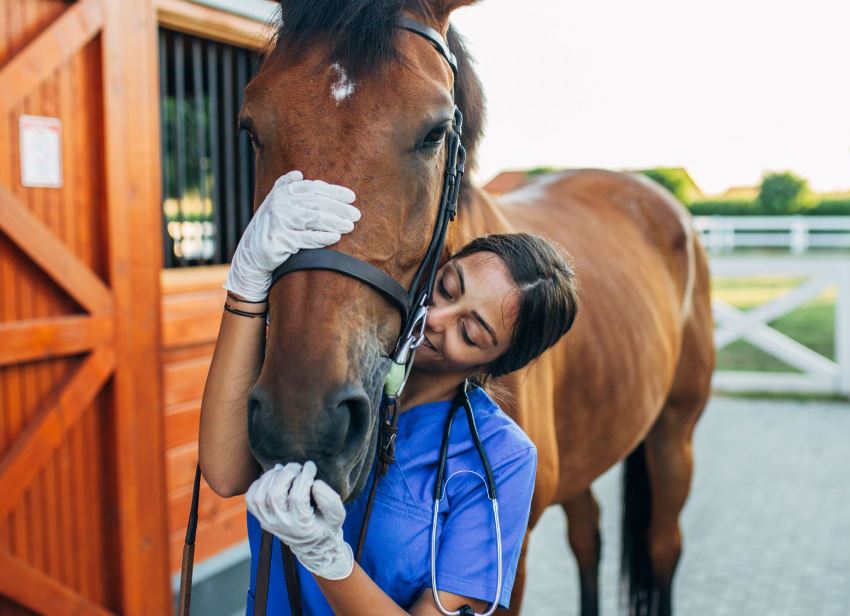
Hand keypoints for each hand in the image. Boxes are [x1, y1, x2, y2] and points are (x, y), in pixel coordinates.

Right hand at [224, 171, 359, 300]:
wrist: (251, 255)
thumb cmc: (270, 229)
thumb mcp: (275, 205)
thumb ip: (285, 188)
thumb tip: (299, 173)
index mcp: (282, 193)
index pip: (313, 188)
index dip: (334, 191)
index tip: (351, 197)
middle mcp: (279, 203)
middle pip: (316, 202)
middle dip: (339, 208)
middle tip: (356, 214)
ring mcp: (278, 221)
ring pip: (313, 218)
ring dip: (334, 222)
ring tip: (350, 226)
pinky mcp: (278, 240)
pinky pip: (305, 238)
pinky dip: (321, 237)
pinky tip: (335, 237)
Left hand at [245, 461, 353, 579]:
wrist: (313, 546)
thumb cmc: (326, 526)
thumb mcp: (337, 516)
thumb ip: (330, 500)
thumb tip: (315, 484)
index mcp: (301, 525)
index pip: (297, 497)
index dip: (304, 477)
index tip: (310, 466)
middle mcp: (281, 525)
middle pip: (274, 495)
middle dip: (286, 474)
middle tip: (296, 466)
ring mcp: (268, 522)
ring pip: (260, 496)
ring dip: (271, 477)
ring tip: (284, 470)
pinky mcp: (261, 518)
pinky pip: (251, 499)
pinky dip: (258, 484)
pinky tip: (272, 478)